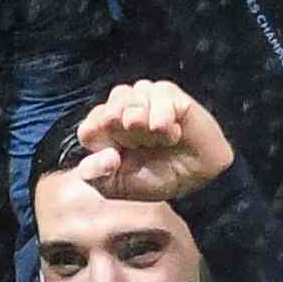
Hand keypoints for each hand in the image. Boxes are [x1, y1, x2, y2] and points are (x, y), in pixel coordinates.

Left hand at [72, 78, 235, 204]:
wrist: (193, 178)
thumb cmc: (155, 178)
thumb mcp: (118, 186)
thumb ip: (95, 175)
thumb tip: (104, 156)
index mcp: (106, 130)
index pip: (89, 127)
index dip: (100, 141)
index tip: (115, 158)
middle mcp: (123, 109)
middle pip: (108, 111)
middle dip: (123, 135)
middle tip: (141, 147)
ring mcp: (146, 98)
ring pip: (130, 99)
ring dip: (142, 126)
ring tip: (158, 141)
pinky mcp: (170, 95)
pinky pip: (158, 97)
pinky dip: (162, 120)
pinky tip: (172, 134)